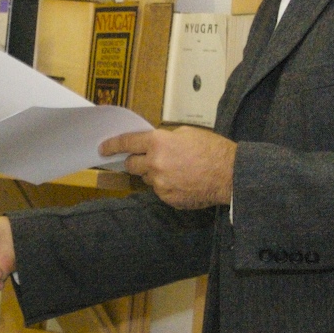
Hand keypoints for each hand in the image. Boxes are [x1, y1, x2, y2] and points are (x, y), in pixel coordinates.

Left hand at [101, 127, 234, 209]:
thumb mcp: (187, 133)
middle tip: (147, 159)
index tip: (102, 148)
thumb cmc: (213, 150)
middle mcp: (155, 163)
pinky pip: (160, 191)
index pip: (127, 143)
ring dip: (155, 174)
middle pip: (132, 164)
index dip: (112, 145)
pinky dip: (167, 186)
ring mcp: (160, 184)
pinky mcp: (168, 198)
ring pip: (147, 179)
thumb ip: (165, 138)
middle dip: (136, 161)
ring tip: (178, 170)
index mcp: (159, 143)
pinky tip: (184, 181)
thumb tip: (154, 144)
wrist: (230, 175)